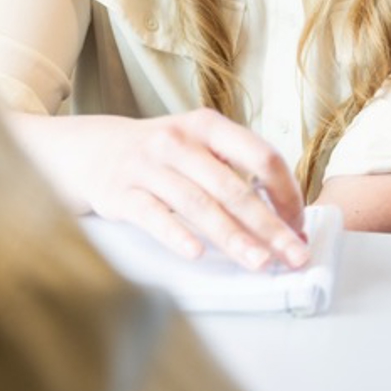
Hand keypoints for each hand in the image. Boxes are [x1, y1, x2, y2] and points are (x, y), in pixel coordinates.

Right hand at [15, 108, 307, 268]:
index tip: (299, 225)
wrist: (92, 149)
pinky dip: (176, 234)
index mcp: (206, 125)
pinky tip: (197, 254)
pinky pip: (153, 215)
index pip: (260, 155)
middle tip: (294, 256)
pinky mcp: (121, 193)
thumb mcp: (195, 143)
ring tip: (260, 264)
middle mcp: (178, 141)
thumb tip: (284, 217)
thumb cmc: (159, 154)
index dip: (286, 192)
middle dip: (268, 226)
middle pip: (233, 188)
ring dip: (233, 237)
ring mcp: (148, 166)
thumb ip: (234, 170)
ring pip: (198, 205)